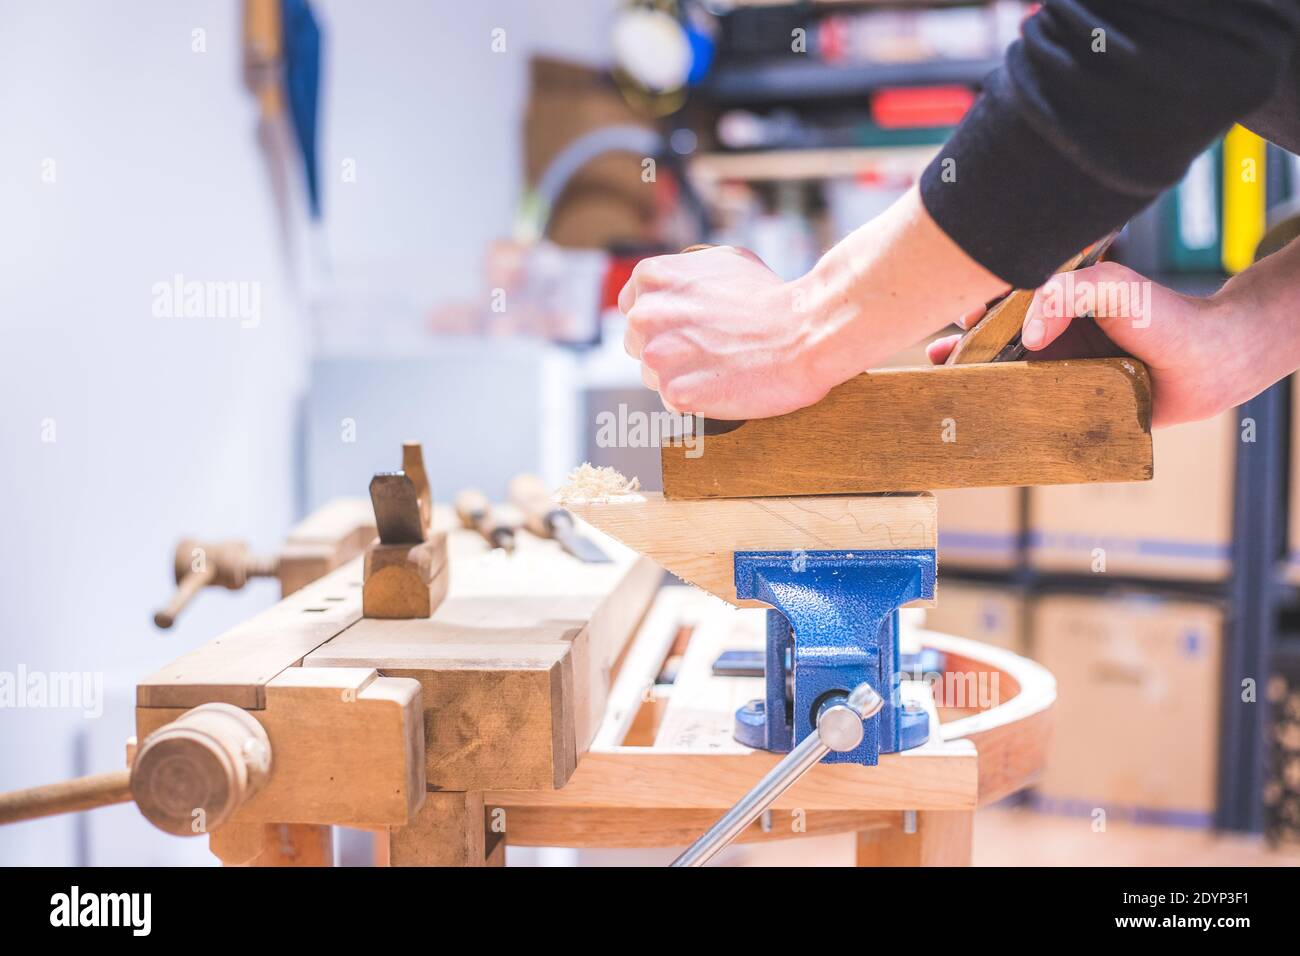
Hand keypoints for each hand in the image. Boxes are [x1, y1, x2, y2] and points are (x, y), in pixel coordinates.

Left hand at [620, 245, 832, 418]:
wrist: (803, 332)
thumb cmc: (769, 297)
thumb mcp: (722, 261)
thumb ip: (684, 273)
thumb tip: (670, 285)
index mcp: (651, 278)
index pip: (633, 309)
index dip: (662, 323)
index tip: (687, 329)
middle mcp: (644, 315)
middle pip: (638, 345)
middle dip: (668, 350)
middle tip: (709, 350)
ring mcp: (657, 356)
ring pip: (654, 376)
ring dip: (681, 376)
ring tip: (720, 366)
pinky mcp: (674, 392)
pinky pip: (674, 402)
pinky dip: (696, 399)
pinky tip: (722, 385)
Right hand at [927, 262, 1241, 426]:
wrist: (1212, 366)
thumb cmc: (1167, 317)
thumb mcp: (1114, 287)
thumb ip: (1067, 293)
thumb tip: (1026, 333)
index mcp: (1058, 299)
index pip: (1002, 295)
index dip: (975, 302)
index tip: (959, 312)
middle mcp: (1053, 332)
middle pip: (993, 336)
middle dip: (961, 342)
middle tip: (939, 353)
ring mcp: (1059, 366)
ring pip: (1004, 371)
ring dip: (972, 375)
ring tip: (945, 378)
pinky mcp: (1069, 399)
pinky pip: (1029, 406)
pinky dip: (1002, 410)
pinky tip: (981, 414)